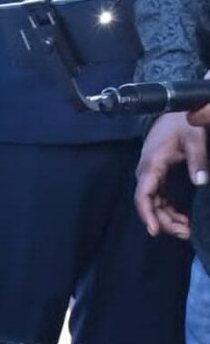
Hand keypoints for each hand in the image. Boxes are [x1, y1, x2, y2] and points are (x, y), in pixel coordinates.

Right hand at [136, 109, 206, 237]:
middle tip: (184, 233)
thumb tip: (201, 183)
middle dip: (163, 221)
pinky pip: (159, 198)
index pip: (144, 195)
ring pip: (154, 203)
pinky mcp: (157, 176)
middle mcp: (147, 173)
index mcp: (152, 165)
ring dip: (167, 218)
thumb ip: (198, 160)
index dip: (148, 214)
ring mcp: (151, 175)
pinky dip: (168, 210)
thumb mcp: (195, 138)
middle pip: (149, 204)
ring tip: (186, 229)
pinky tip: (182, 218)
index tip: (155, 231)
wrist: (173, 110)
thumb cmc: (182, 123)